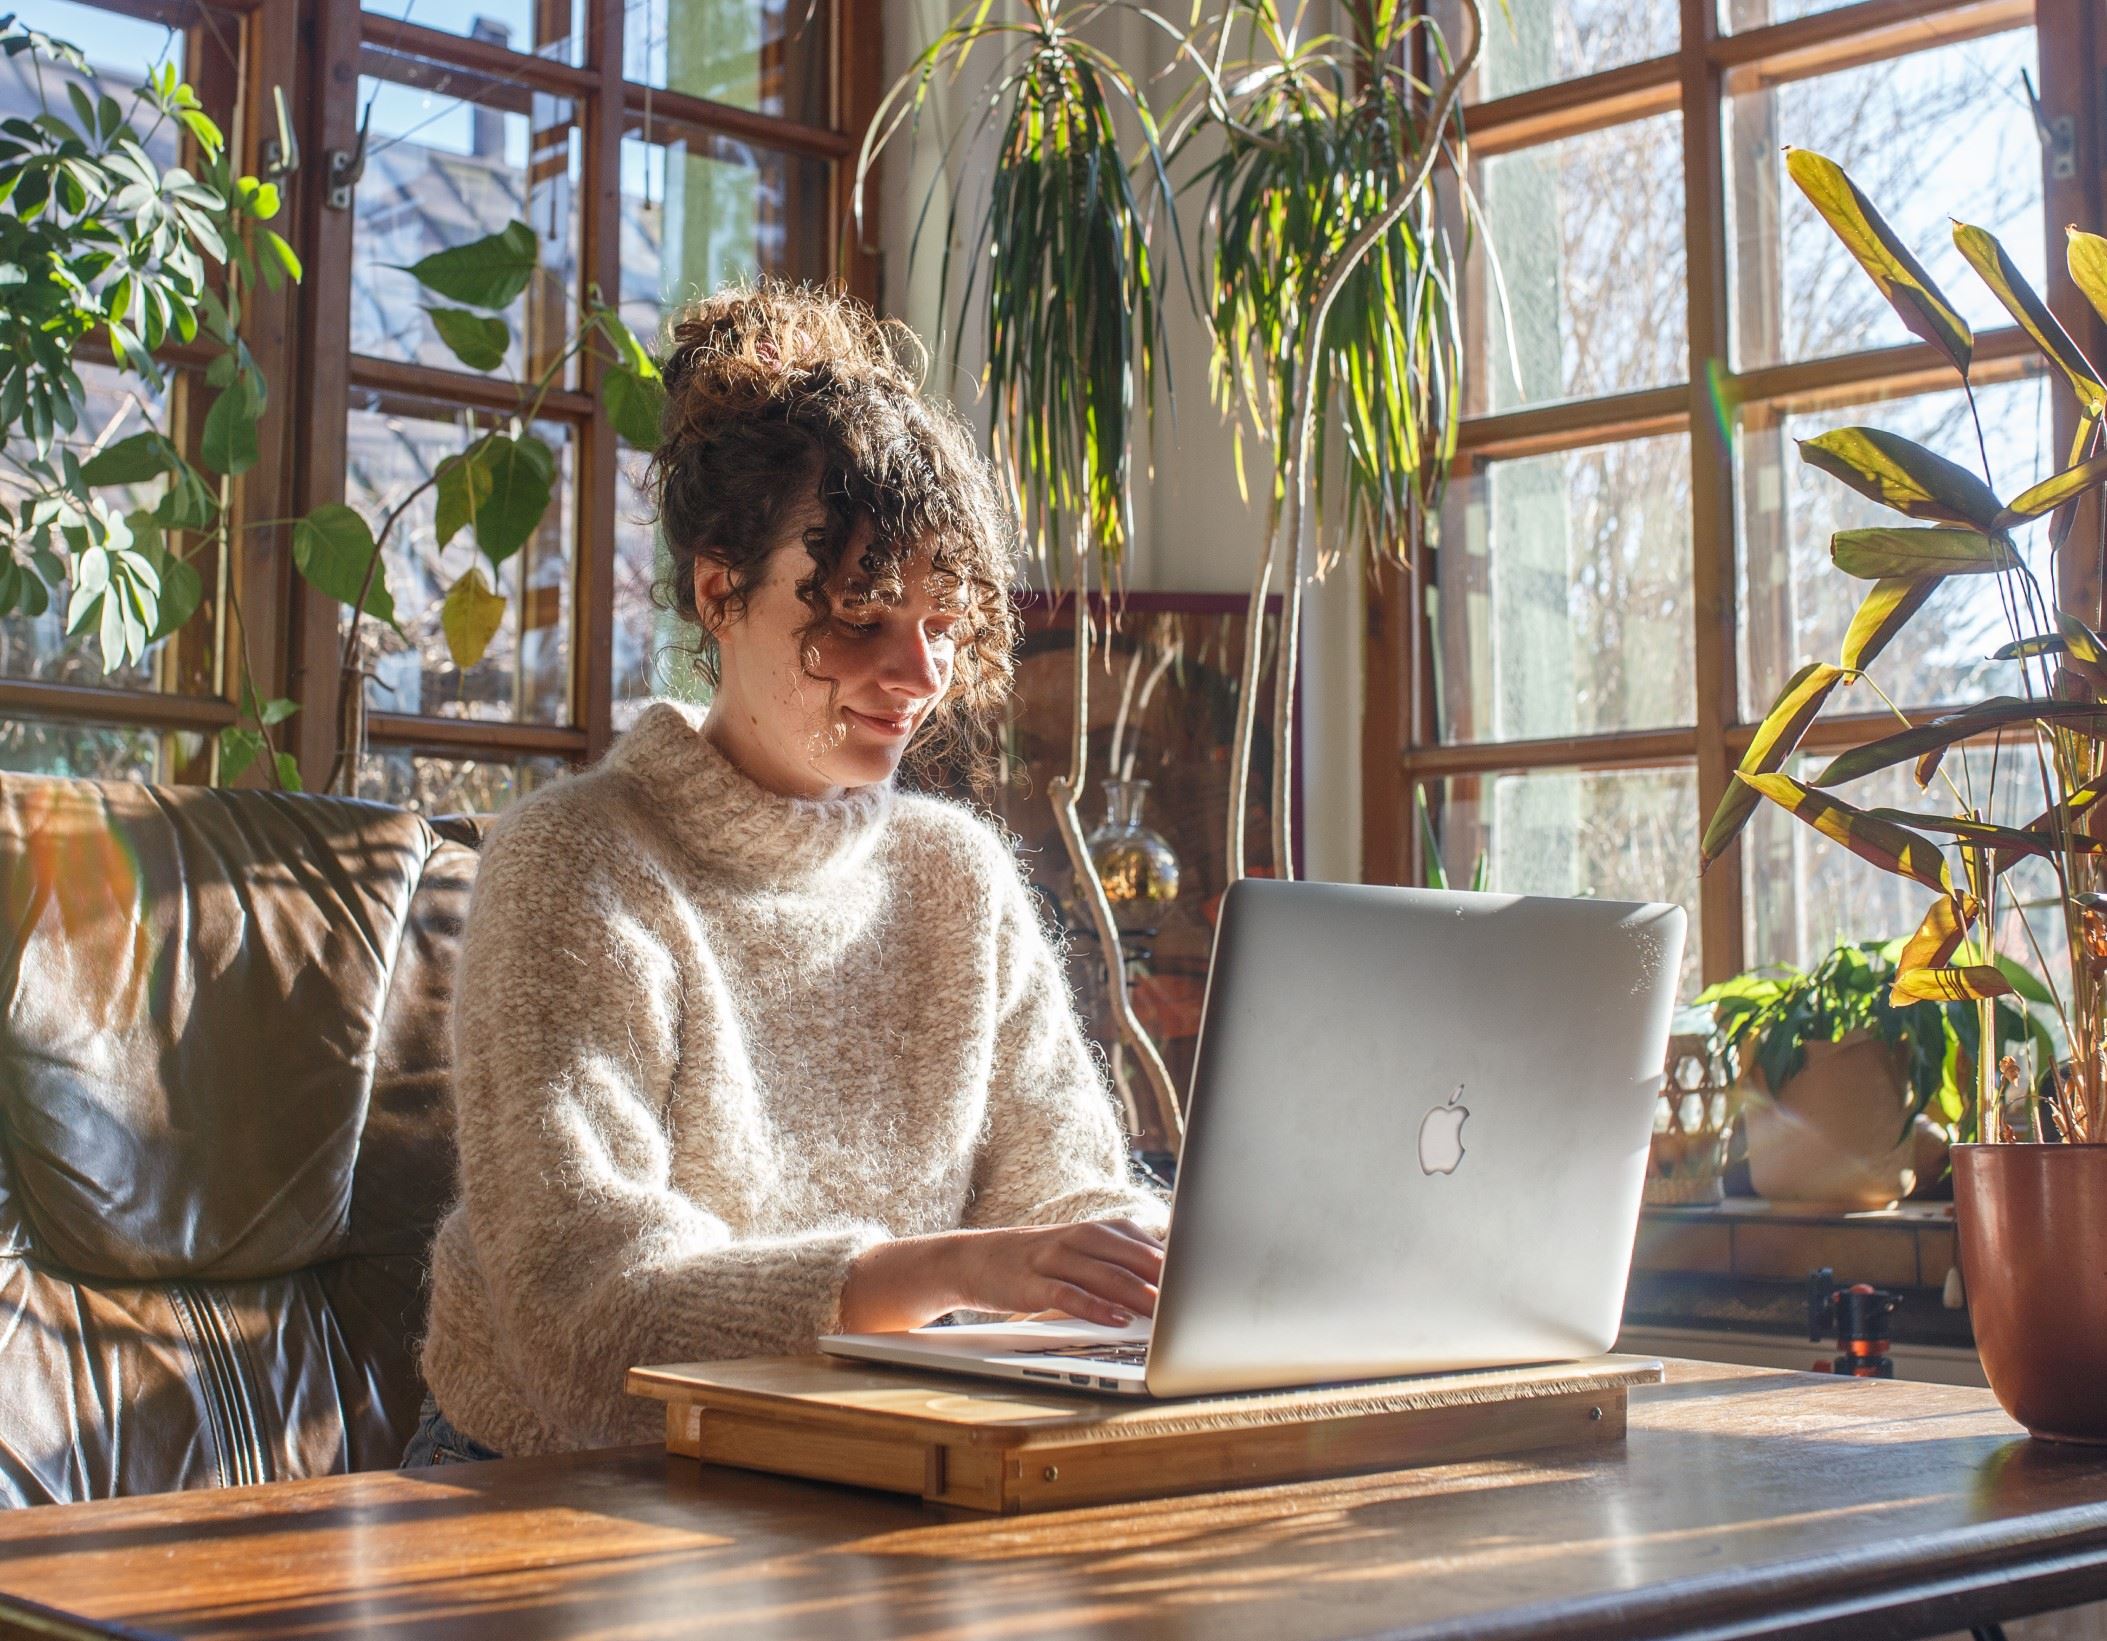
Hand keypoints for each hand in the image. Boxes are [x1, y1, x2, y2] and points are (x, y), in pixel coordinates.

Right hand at [839, 1218, 1163, 1332]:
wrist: (974, 1258)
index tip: (1205, 1280)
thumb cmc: (1040, 1261)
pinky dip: (1094, 1307)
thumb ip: (1123, 1265)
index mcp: (1099, 1230)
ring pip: (1104, 1274)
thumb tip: (1172, 1286)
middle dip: (1164, 1278)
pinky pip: (1068, 1295)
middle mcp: (1080, 1238)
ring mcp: (1055, 1258)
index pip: (1147, 1243)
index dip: (1177, 1263)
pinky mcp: (1033, 1283)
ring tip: (1162, 1311)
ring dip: (1135, 1292)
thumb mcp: (1083, 1254)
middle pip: (1131, 1256)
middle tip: (1194, 1298)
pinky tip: (1116, 1320)